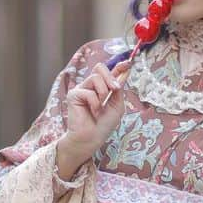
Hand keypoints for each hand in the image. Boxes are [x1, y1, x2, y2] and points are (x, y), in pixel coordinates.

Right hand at [58, 59, 130, 175]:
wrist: (92, 138)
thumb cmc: (103, 125)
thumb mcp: (117, 106)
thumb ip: (119, 90)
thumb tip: (124, 72)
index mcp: (101, 88)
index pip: (109, 72)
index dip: (119, 66)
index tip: (129, 63)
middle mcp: (91, 86)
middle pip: (100, 68)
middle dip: (110, 77)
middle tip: (115, 89)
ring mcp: (81, 89)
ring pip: (95, 77)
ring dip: (103, 92)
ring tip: (101, 107)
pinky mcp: (73, 95)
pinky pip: (89, 91)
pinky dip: (95, 103)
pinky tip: (93, 112)